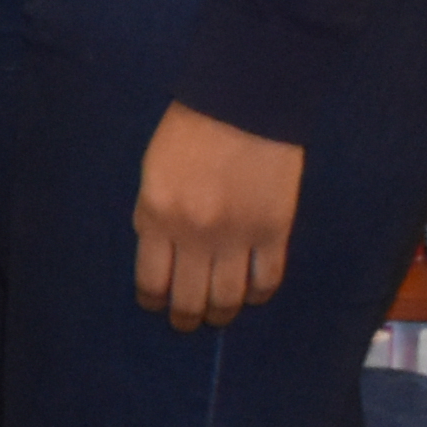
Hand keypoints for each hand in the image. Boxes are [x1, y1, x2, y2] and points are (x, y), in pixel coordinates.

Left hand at [130, 103, 305, 331]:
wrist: (243, 104)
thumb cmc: (189, 130)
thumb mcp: (152, 173)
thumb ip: (153, 215)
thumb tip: (159, 253)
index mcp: (156, 216)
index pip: (151, 280)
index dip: (153, 300)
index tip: (156, 305)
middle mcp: (194, 235)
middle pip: (190, 298)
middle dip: (186, 317)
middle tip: (187, 323)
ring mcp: (237, 236)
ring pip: (228, 297)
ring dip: (221, 313)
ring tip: (218, 316)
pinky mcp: (275, 231)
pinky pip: (266, 279)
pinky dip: (258, 293)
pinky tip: (251, 294)